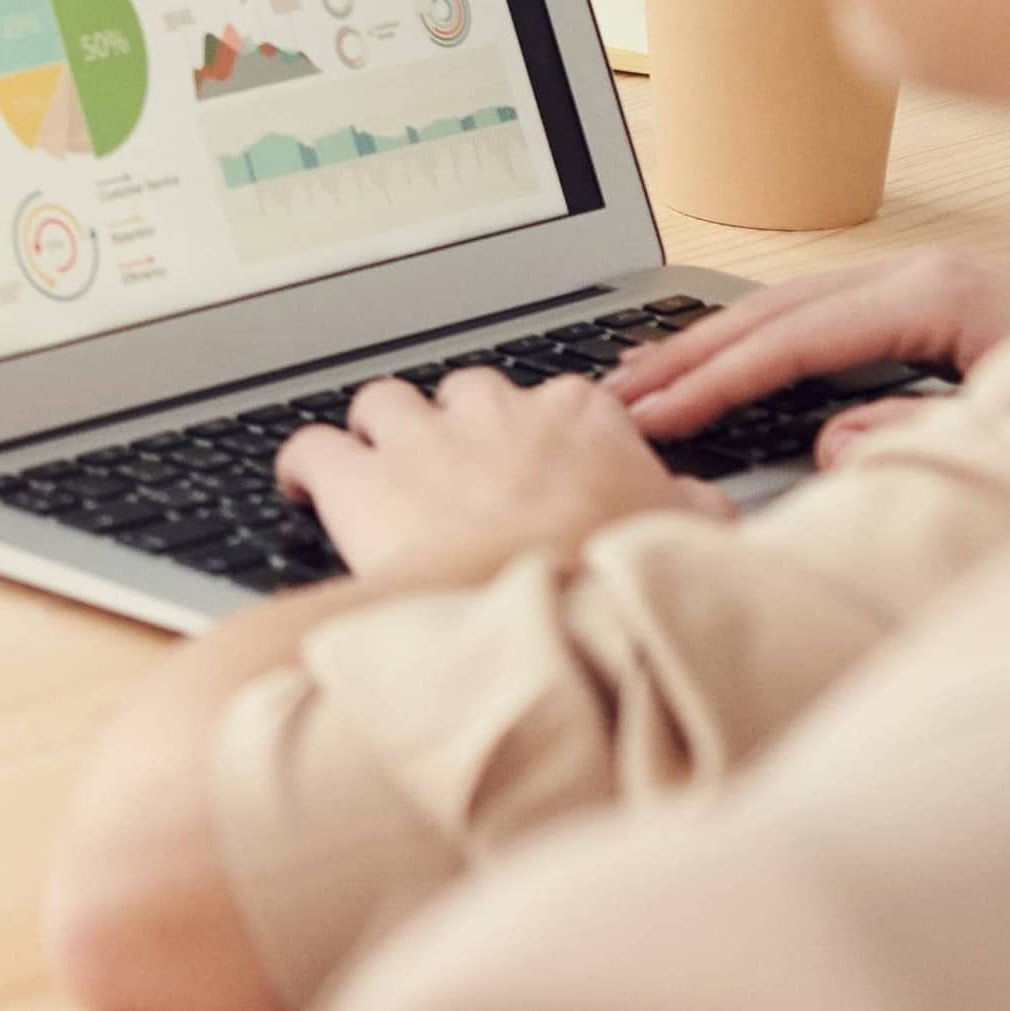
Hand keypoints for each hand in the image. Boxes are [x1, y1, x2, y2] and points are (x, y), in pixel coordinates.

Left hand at [273, 366, 714, 593]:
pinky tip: (303, 485)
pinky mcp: (360, 479)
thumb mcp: (684, 542)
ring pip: (385, 402)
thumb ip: (694, 511)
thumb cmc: (615, 584)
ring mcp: (423, 439)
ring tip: (379, 469)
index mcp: (580, 418)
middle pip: (465, 393)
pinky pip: (313, 446)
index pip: (557, 400)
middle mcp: (496, 412)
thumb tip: (707, 507)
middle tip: (457, 474)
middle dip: (457, 426)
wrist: (544, 617)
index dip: (541, 435)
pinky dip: (302, 464)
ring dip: (379, 433)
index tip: (538, 465)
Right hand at [609, 249, 1009, 465]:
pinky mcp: (938, 304)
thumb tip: (832, 442)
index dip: (714, 381)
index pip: (794, 337)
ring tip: (640, 381)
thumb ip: (923, 441)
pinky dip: (758, 340)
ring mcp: (931, 282)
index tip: (649, 418)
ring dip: (712, 344)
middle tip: (608, 395)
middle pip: (774, 305)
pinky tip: (721, 364)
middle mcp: (927, 273)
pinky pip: (822, 314)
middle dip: (687, 352)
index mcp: (940, 293)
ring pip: (791, 303)